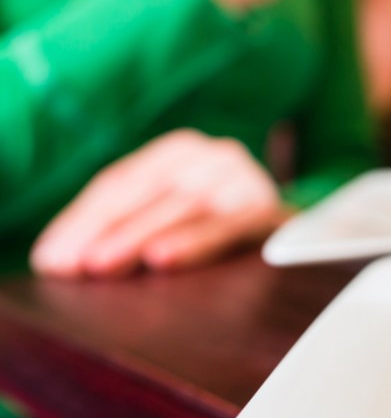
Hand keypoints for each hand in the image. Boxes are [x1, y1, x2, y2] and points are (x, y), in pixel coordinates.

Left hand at [31, 130, 288, 278]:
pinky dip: (195, 241)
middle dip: (105, 229)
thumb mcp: (168, 222)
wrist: (312, 240)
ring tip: (102, 265)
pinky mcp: (275, 211)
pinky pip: (231, 224)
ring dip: (140, 235)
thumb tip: (54, 259)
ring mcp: (246, 179)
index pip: (122, 182)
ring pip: (185, 203)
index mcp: (182, 152)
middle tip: (73, 265)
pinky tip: (162, 258)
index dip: (83, 219)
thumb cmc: (220, 238)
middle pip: (150, 190)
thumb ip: (118, 230)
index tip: (52, 258)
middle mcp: (215, 156)